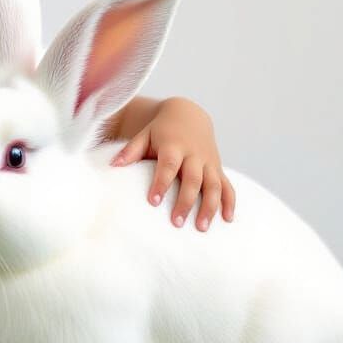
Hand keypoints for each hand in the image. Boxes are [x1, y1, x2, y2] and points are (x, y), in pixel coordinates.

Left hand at [109, 97, 235, 231]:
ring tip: (201, 228)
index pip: (168, 166)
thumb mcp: (145, 135)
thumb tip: (113, 166)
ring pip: (214, 185)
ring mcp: (209, 162)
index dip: (161, 183)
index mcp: (174, 146)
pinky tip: (227, 219)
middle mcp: (194, 155)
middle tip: (176, 223)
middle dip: (185, 202)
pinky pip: (228, 186)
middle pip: (193, 180)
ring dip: (210, 207)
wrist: (188, 114)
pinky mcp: (218, 168)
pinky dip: (229, 202)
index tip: (152, 201)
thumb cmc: (161, 130)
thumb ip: (131, 151)